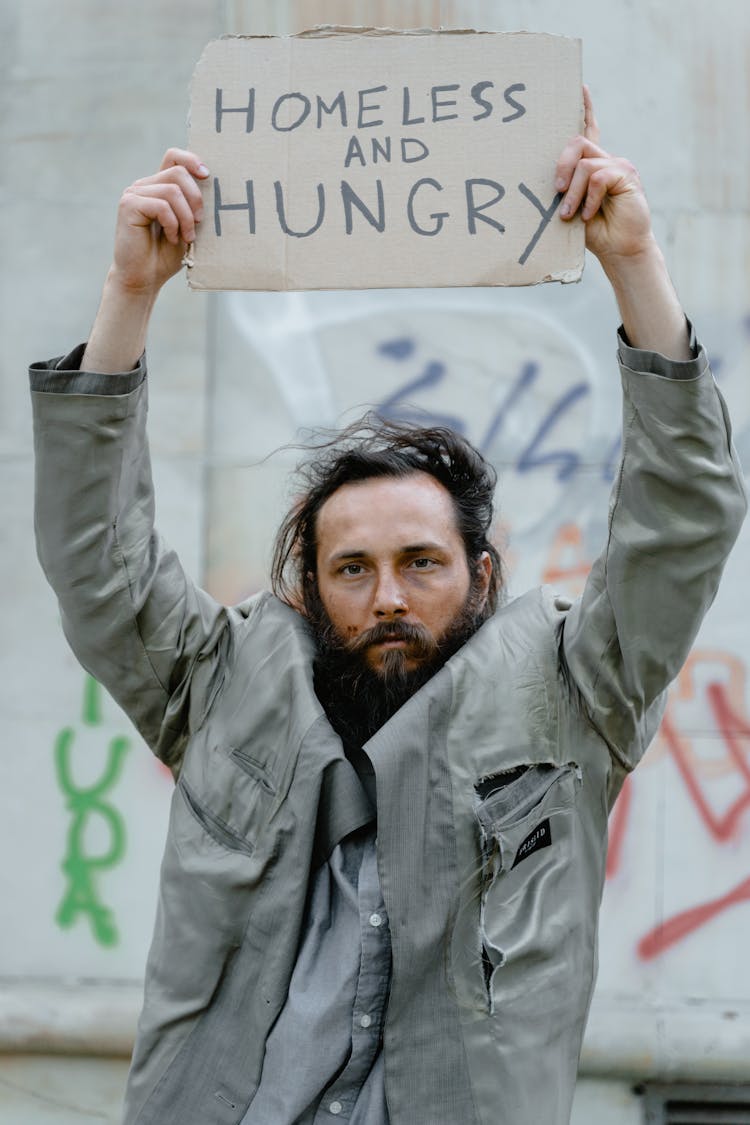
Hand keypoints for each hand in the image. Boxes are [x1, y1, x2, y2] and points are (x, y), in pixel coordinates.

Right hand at [110, 148, 208, 295]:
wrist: (144, 278)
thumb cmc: (166, 255)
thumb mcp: (187, 227)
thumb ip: (193, 206)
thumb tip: (211, 185)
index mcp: (158, 187)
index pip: (173, 157)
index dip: (191, 160)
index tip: (207, 176)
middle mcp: (144, 186)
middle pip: (178, 173)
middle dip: (196, 198)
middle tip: (199, 224)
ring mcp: (134, 194)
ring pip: (172, 190)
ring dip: (186, 217)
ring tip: (187, 237)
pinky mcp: (128, 205)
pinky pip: (161, 206)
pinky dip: (172, 223)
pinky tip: (171, 238)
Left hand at [556, 88, 653, 264]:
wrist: (620, 250)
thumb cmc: (595, 233)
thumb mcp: (572, 209)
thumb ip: (565, 190)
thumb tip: (548, 182)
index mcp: (593, 166)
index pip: (590, 130)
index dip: (585, 108)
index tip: (579, 87)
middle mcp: (607, 161)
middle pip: (577, 143)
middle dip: (561, 165)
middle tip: (555, 191)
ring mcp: (618, 166)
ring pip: (584, 164)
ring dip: (571, 192)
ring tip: (569, 214)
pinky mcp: (627, 176)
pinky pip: (598, 177)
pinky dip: (588, 198)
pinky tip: (588, 215)